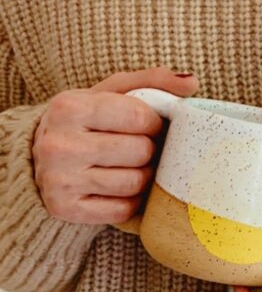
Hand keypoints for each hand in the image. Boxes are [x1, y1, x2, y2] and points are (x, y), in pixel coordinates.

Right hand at [32, 66, 199, 223]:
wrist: (39, 156)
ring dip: (144, 176)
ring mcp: (59, 180)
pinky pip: (122, 210)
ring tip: (135, 166)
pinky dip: (131, 201)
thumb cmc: (86, 119)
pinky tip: (121, 187)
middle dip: (150, 150)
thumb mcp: (112, 92)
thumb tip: (192, 83)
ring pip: (134, 183)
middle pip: (140, 151)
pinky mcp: (65, 209)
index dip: (155, 123)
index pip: (138, 117)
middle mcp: (59, 144)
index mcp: (69, 107)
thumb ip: (152, 81)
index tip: (150, 125)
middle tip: (143, 148)